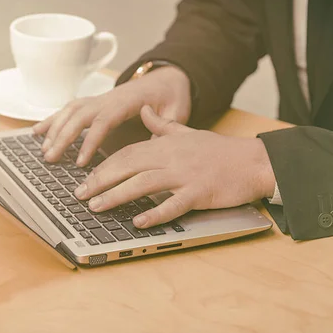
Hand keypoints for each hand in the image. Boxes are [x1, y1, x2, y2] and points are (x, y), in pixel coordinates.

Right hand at [32, 66, 190, 166]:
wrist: (170, 76)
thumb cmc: (173, 95)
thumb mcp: (177, 111)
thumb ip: (165, 127)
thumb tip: (150, 147)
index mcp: (127, 101)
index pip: (103, 120)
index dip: (90, 141)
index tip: (81, 162)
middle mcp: (108, 98)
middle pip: (79, 115)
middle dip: (62, 137)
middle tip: (51, 159)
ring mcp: (100, 98)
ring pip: (70, 111)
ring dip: (54, 129)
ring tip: (43, 151)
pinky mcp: (96, 102)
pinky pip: (69, 109)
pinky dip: (52, 119)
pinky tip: (38, 131)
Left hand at [74, 106, 275, 228]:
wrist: (253, 161)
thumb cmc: (221, 151)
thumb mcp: (188, 133)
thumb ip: (162, 125)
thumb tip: (143, 110)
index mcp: (166, 144)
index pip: (127, 153)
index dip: (103, 166)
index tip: (86, 178)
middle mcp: (171, 157)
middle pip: (127, 166)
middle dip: (100, 180)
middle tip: (79, 194)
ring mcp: (185, 175)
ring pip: (143, 183)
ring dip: (116, 195)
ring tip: (96, 206)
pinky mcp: (199, 192)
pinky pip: (173, 204)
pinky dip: (154, 213)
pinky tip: (137, 221)